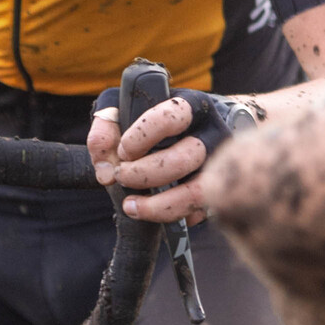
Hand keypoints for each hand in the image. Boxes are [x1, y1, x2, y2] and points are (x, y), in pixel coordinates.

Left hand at [87, 89, 263, 224]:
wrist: (193, 129)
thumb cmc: (152, 119)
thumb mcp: (124, 108)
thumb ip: (105, 128)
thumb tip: (105, 171)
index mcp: (190, 107)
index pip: (171, 118)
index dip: (141, 137)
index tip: (123, 150)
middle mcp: (211, 134)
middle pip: (182, 159)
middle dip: (144, 174)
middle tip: (122, 176)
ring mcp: (218, 165)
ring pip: (196, 192)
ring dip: (158, 206)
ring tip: (130, 207)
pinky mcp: (218, 191)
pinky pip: (198, 212)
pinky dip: (172, 217)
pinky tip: (152, 211)